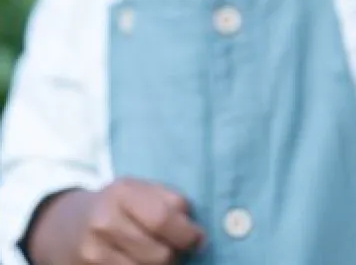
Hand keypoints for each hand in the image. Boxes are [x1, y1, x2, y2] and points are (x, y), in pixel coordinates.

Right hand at [28, 179, 203, 264]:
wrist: (63, 226)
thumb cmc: (115, 204)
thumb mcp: (139, 189)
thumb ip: (169, 200)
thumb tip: (193, 223)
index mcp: (122, 193)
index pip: (162, 219)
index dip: (188, 233)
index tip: (199, 239)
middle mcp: (103, 223)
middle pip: (158, 254)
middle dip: (176, 255)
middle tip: (179, 249)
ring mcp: (91, 254)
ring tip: (160, 254)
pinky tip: (141, 261)